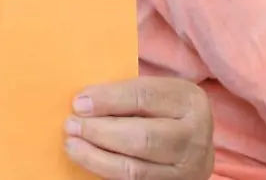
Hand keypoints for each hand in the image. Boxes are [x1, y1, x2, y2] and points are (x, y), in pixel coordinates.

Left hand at [65, 77, 213, 179]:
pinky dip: (105, 172)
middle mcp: (194, 138)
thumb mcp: (158, 93)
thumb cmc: (165, 112)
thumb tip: (83, 102)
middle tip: (71, 125)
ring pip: (134, 170)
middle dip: (99, 131)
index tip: (79, 103)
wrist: (194, 146)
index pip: (145, 98)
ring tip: (72, 145)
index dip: (108, 100)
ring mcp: (186, 170)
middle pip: (142, 138)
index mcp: (190, 101)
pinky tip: (89, 160)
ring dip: (96, 157)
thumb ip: (127, 94)